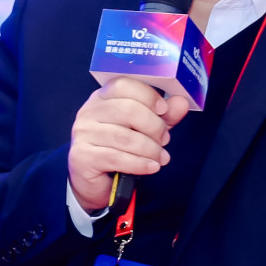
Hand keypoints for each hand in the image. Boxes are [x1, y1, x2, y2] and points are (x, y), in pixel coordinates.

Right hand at [68, 78, 191, 213]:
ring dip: (150, 149)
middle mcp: (89, 111)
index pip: (123, 85)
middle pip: (127, 110)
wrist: (95, 180)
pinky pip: (117, 158)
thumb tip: (182, 102)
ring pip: (125, 137)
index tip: (163, 110)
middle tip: (165, 139)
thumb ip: (163, 115)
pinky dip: (140, 164)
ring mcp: (84, 133)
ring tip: (161, 157)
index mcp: (102, 97)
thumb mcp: (144, 128)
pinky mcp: (83, 156)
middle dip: (154, 126)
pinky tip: (151, 167)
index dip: (147, 95)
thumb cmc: (120, 148)